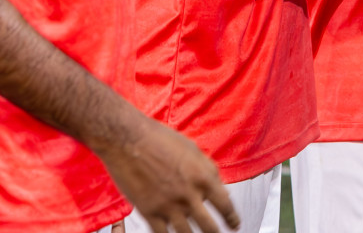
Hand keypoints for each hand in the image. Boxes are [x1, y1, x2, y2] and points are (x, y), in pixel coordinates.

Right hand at [97, 108, 239, 232]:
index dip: (232, 218)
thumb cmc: (158, 138)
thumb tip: (218, 186)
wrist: (127, 139)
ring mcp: (168, 205)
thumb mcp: (192, 149)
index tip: (234, 224)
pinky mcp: (149, 212)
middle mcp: (188, 194)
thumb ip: (207, 169)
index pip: (225, 204)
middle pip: (209, 226)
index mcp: (202, 176)